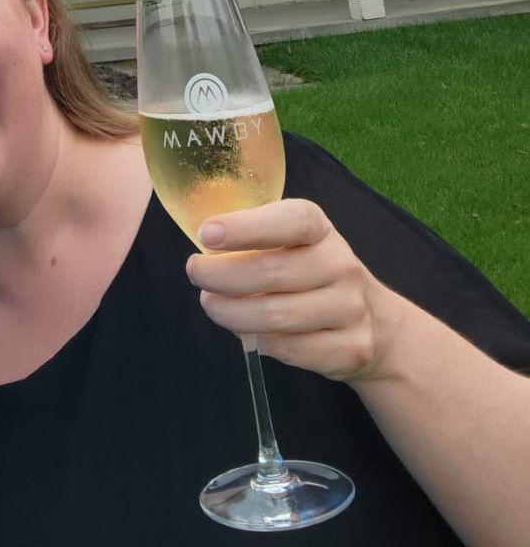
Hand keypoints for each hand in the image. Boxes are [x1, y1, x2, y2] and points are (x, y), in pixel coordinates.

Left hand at [186, 199, 400, 383]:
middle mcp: (340, 264)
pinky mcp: (350, 349)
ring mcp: (350, 309)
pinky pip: (288, 349)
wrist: (375, 323)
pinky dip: (259, 341)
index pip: (290, 222)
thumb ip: (252, 239)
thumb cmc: (309, 271)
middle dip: (220, 276)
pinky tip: (249, 331)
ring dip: (231, 314)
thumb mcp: (289, 241)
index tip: (206, 234)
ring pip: (275, 317)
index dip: (246, 227)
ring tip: (212, 305)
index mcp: (319, 228)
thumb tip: (204, 251)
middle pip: (271, 273)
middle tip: (196, 274)